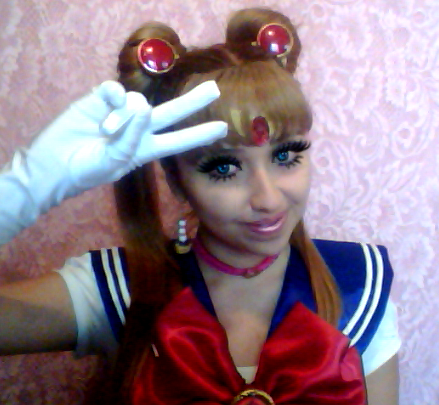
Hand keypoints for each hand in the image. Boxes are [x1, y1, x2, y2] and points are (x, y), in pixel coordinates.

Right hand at [0, 80, 226, 243]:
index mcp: (146, 149)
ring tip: (105, 132)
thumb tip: (144, 106)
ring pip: (139, 100)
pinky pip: (116, 90)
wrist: (54, 164)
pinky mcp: (101, 99)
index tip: (223, 129)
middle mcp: (139, 129)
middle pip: (171, 112)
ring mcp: (121, 113)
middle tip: (215, 90)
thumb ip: (131, 137)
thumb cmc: (86, 170)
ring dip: (125, 116)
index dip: (199, 135)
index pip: (179, 141)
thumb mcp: (114, 162)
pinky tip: (104, 111)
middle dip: (192, 102)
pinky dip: (112, 100)